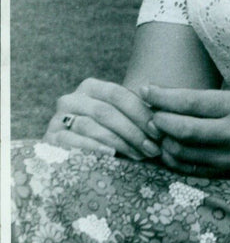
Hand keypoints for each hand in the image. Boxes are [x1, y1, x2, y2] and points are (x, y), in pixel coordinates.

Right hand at [44, 78, 162, 160]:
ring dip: (120, 142)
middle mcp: (71, 99)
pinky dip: (94, 148)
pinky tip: (111, 154)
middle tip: (153, 148)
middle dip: (133, 131)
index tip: (159, 130)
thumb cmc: (107, 134)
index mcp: (90, 87)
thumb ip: (138, 112)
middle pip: (106, 112)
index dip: (140, 112)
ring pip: (92, 127)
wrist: (72, 153)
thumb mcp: (121, 119)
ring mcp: (57, 119)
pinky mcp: (49, 140)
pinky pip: (73, 142)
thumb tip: (166, 112)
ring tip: (140, 155)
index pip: (118, 94)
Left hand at [141, 84, 229, 177]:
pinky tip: (167, 147)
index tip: (145, 89)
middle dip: (159, 120)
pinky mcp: (223, 176)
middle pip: (182, 129)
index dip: (163, 97)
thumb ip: (203, 101)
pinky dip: (170, 159)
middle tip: (149, 113)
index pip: (191, 101)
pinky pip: (186, 169)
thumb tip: (162, 97)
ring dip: (162, 141)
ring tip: (157, 130)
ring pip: (180, 152)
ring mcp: (228, 158)